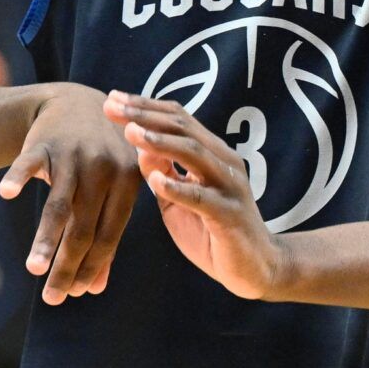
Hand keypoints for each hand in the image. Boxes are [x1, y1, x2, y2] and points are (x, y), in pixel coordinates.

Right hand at [0, 84, 139, 304]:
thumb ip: (106, 236)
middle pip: (83, 226)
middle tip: (53, 297)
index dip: (93, 265)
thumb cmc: (99, 156)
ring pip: (59, 204)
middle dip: (67, 265)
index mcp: (127, 182)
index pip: (108, 234)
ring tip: (34, 268)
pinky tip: (7, 194)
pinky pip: (29, 163)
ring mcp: (73, 155)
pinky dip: (18, 176)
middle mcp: (102, 169)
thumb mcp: (113, 188)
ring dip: (46, 238)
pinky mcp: (44, 143)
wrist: (76, 100)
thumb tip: (95, 288)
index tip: (75, 293)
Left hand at [106, 90, 283, 300]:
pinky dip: (178, 187)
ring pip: (195, 153)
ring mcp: (230, 187)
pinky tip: (155, 180)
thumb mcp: (176, 199)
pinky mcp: (230, 215)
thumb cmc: (212, 231)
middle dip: (145, 115)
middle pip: (183, 128)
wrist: (256, 268)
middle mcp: (223, 162)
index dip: (145, 106)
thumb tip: (138, 144)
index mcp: (212, 153)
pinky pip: (203, 198)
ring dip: (160, 141)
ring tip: (131, 133)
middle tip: (112, 107)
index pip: (178, 119)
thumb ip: (160, 171)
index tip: (112, 99)